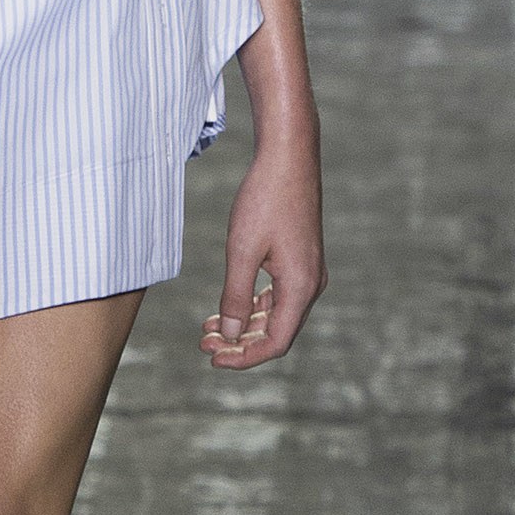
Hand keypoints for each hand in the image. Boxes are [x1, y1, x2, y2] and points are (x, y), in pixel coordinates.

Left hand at [198, 119, 325, 371]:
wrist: (289, 157)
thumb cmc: (265, 199)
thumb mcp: (242, 250)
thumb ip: (235, 296)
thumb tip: (229, 334)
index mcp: (300, 287)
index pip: (276, 342)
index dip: (244, 357)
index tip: (213, 358)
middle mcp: (310, 284)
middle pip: (277, 332)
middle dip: (240, 342)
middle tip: (203, 343)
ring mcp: (308, 272)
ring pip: (276, 315)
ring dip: (244, 325)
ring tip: (208, 328)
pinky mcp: (300, 260)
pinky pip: (278, 296)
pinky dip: (253, 306)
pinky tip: (228, 306)